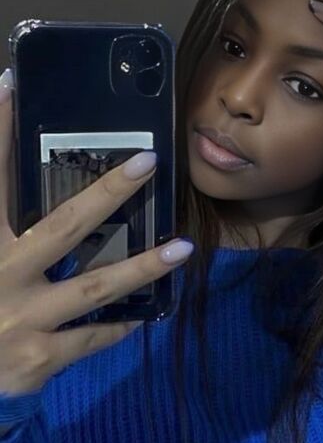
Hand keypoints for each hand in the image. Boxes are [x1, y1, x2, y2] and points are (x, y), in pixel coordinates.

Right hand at [0, 84, 192, 397]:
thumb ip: (0, 220)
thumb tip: (21, 185)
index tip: (12, 85)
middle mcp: (2, 275)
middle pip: (64, 226)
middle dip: (109, 193)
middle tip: (149, 162)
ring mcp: (24, 318)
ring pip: (95, 286)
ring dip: (143, 266)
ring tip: (184, 248)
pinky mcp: (39, 358)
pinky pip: (93, 337)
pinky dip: (120, 326)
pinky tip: (149, 314)